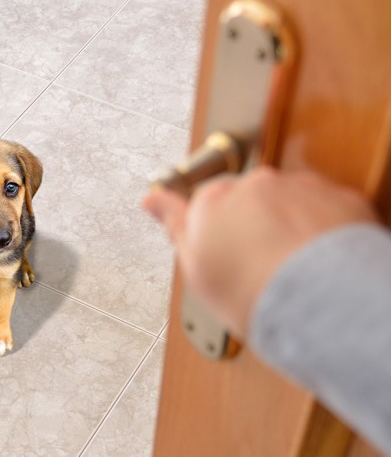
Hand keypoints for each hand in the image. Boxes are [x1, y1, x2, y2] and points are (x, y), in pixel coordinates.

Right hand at [144, 167, 377, 337]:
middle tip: (259, 264)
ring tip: (292, 265)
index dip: (214, 229)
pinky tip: (317, 258)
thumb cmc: (254, 292)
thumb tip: (150, 199)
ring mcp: (295, 187)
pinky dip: (322, 226)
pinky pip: (324, 206)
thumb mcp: (196, 267)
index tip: (223, 242)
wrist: (318, 299)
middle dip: (253, 224)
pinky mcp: (335, 195)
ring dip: (289, 224)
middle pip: (248, 201)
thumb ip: (174, 223)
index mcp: (211, 201)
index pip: (205, 204)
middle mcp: (252, 186)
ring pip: (287, 201)